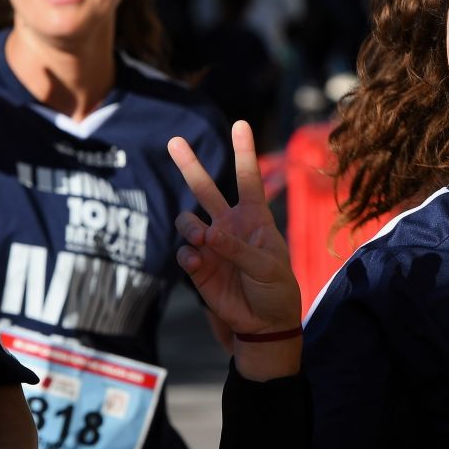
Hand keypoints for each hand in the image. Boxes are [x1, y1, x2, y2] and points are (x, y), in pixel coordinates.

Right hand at [168, 121, 302, 377]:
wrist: (262, 325)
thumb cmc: (275, 291)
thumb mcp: (266, 267)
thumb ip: (237, 249)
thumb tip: (206, 235)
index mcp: (255, 219)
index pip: (249, 179)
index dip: (244, 152)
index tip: (240, 124)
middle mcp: (230, 226)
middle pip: (206, 188)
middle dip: (189, 165)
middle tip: (174, 141)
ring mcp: (211, 245)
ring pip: (187, 220)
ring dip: (190, 227)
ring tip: (203, 241)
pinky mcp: (198, 266)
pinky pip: (184, 253)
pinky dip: (189, 256)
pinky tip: (200, 265)